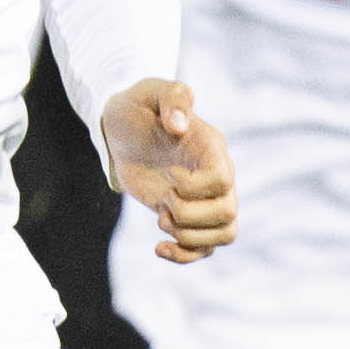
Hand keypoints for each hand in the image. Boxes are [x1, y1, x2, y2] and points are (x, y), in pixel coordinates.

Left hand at [103, 79, 237, 260]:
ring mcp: (205, 199)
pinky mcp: (189, 217)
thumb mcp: (148, 92)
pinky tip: (159, 248)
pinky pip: (205, 249)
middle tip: (164, 200)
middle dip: (188, 216)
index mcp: (211, 149)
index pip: (222, 181)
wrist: (122, 132)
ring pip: (224, 234)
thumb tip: (179, 124)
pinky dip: (184, 256)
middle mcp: (217, 176)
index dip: (193, 187)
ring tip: (161, 220)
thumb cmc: (137, 109)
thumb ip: (172, 98)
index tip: (168, 174)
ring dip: (188, 236)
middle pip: (227, 213)